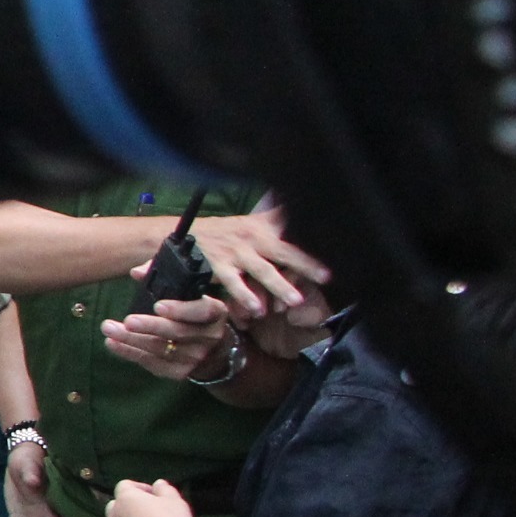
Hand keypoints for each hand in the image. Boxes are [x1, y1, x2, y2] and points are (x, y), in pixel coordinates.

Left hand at [101, 291, 238, 384]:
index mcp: (216, 314)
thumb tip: (137, 273)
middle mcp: (209, 337)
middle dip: (150, 326)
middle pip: (178, 332)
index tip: (158, 306)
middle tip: (128, 320)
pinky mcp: (180, 372)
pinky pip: (152, 363)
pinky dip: (130, 353)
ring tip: (109, 328)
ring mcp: (196, 357)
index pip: (203, 311)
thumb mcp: (191, 295)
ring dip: (131, 339)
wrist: (215, 352)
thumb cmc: (195, 314)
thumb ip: (166, 279)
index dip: (181, 310)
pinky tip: (113, 343)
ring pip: (161, 349)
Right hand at [191, 197, 327, 318]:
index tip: (331, 256)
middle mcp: (253, 237)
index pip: (291, 231)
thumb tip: (303, 207)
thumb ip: (278, 220)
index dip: (311, 243)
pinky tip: (258, 309)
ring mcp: (236, 253)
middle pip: (283, 251)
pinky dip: (246, 296)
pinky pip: (234, 283)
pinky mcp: (219, 266)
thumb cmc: (226, 232)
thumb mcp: (253, 221)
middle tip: (324, 277)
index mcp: (264, 226)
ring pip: (262, 270)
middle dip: (304, 264)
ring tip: (295, 300)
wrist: (184, 235)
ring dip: (279, 285)